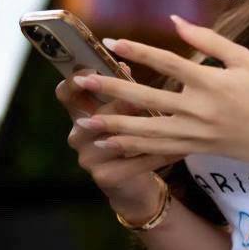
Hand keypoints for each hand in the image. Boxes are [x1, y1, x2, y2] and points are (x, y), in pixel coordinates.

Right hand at [57, 63, 185, 201]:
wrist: (133, 185)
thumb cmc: (130, 137)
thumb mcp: (122, 112)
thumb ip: (122, 91)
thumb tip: (127, 64)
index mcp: (80, 114)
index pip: (66, 93)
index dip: (77, 80)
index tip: (98, 69)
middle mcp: (78, 135)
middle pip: (96, 114)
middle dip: (122, 103)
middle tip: (147, 96)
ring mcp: (89, 158)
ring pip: (118, 138)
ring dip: (146, 128)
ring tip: (170, 119)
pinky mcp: (106, 177)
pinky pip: (137, 161)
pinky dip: (162, 153)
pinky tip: (183, 147)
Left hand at [69, 15, 248, 170]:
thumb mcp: (246, 60)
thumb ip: (210, 40)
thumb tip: (176, 22)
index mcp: (213, 83)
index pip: (168, 63)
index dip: (139, 52)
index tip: (112, 43)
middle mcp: (200, 110)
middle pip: (147, 99)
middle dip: (111, 90)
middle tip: (81, 82)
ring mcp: (196, 133)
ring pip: (146, 130)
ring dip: (114, 124)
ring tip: (85, 119)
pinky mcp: (196, 149)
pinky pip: (157, 149)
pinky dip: (132, 146)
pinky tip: (110, 141)